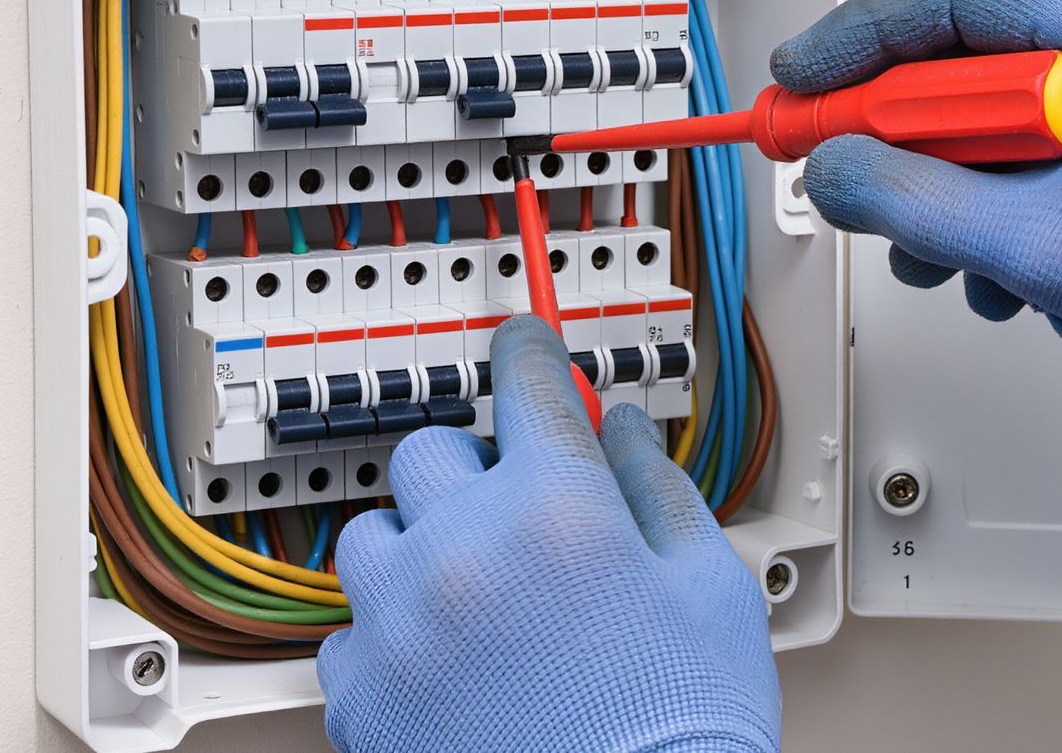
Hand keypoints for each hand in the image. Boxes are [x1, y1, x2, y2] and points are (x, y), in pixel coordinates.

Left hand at [317, 316, 779, 751]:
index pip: (528, 383)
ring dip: (417, 546)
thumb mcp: (712, 591)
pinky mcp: (363, 699)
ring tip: (472, 595)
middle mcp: (462, 553)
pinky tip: (444, 664)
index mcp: (556, 511)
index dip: (533, 354)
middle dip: (475, 469)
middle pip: (432, 451)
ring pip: (372, 536)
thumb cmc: (680, 737)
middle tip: (518, 511)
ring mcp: (401, 626)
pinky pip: (349, 633)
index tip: (527, 347)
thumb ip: (660, 489)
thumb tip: (622, 433)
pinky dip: (390, 636)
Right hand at [772, 0, 1061, 440]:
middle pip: (976, 60)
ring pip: (1005, 116)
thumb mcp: (1042, 248)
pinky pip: (1048, 152)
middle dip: (904, 135)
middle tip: (847, 183)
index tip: (801, 80)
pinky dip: (1008, 206)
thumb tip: (832, 170)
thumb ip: (917, 202)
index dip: (861, 37)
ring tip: (941, 260)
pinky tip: (1004, 274)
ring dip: (954, 188)